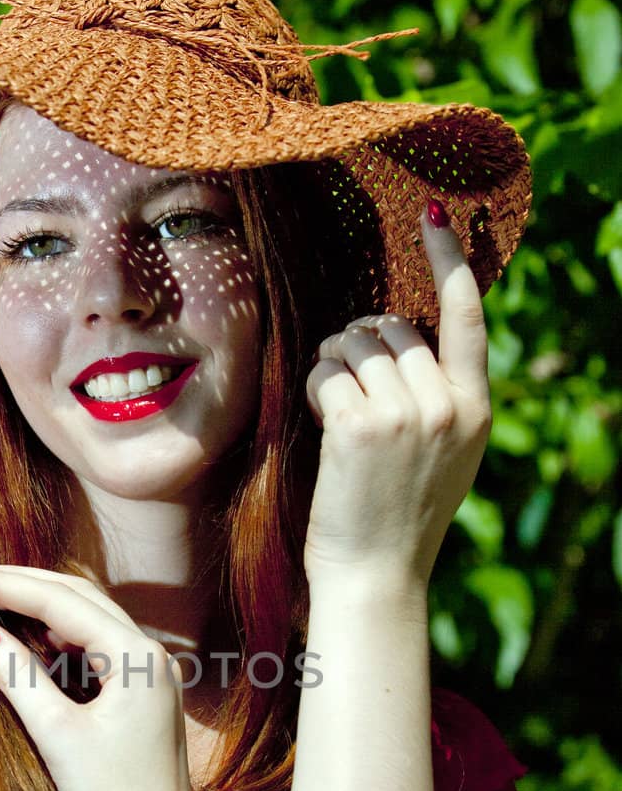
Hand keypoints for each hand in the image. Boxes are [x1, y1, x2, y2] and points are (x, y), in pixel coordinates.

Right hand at [0, 564, 195, 790]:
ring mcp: (153, 677)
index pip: (63, 601)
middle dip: (24, 585)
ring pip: (90, 620)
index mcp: (139, 656)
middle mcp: (153, 657)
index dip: (7, 585)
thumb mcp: (55, 730)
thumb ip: (18, 674)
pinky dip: (60, 640)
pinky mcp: (145, 699)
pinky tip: (28, 642)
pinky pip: (98, 649)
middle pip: (81, 598)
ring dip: (41, 609)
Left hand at [303, 204, 492, 589]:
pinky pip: (326, 372)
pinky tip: (319, 420)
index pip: (467, 316)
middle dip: (361, 344)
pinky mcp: (361, 426)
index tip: (434, 216)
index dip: (449, 260)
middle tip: (349, 391)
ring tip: (335, 410)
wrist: (375, 574)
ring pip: (355, 344)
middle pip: (393, 328)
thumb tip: (400, 332)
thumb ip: (438, 395)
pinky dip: (314, 387)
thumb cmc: (395, 514)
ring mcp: (407, 414)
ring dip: (333, 364)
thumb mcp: (444, 452)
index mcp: (476, 408)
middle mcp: (447, 405)